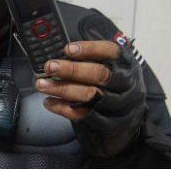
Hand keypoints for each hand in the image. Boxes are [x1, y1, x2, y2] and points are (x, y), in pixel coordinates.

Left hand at [34, 40, 145, 156]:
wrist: (129, 119)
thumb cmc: (115, 86)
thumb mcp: (113, 67)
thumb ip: (92, 58)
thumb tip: (62, 54)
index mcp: (125, 65)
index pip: (111, 52)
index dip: (89, 49)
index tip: (68, 49)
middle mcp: (123, 84)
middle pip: (99, 74)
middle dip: (72, 69)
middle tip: (50, 66)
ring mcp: (114, 104)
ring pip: (88, 94)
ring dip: (61, 88)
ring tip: (42, 84)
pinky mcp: (104, 121)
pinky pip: (81, 114)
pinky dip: (62, 108)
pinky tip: (49, 101)